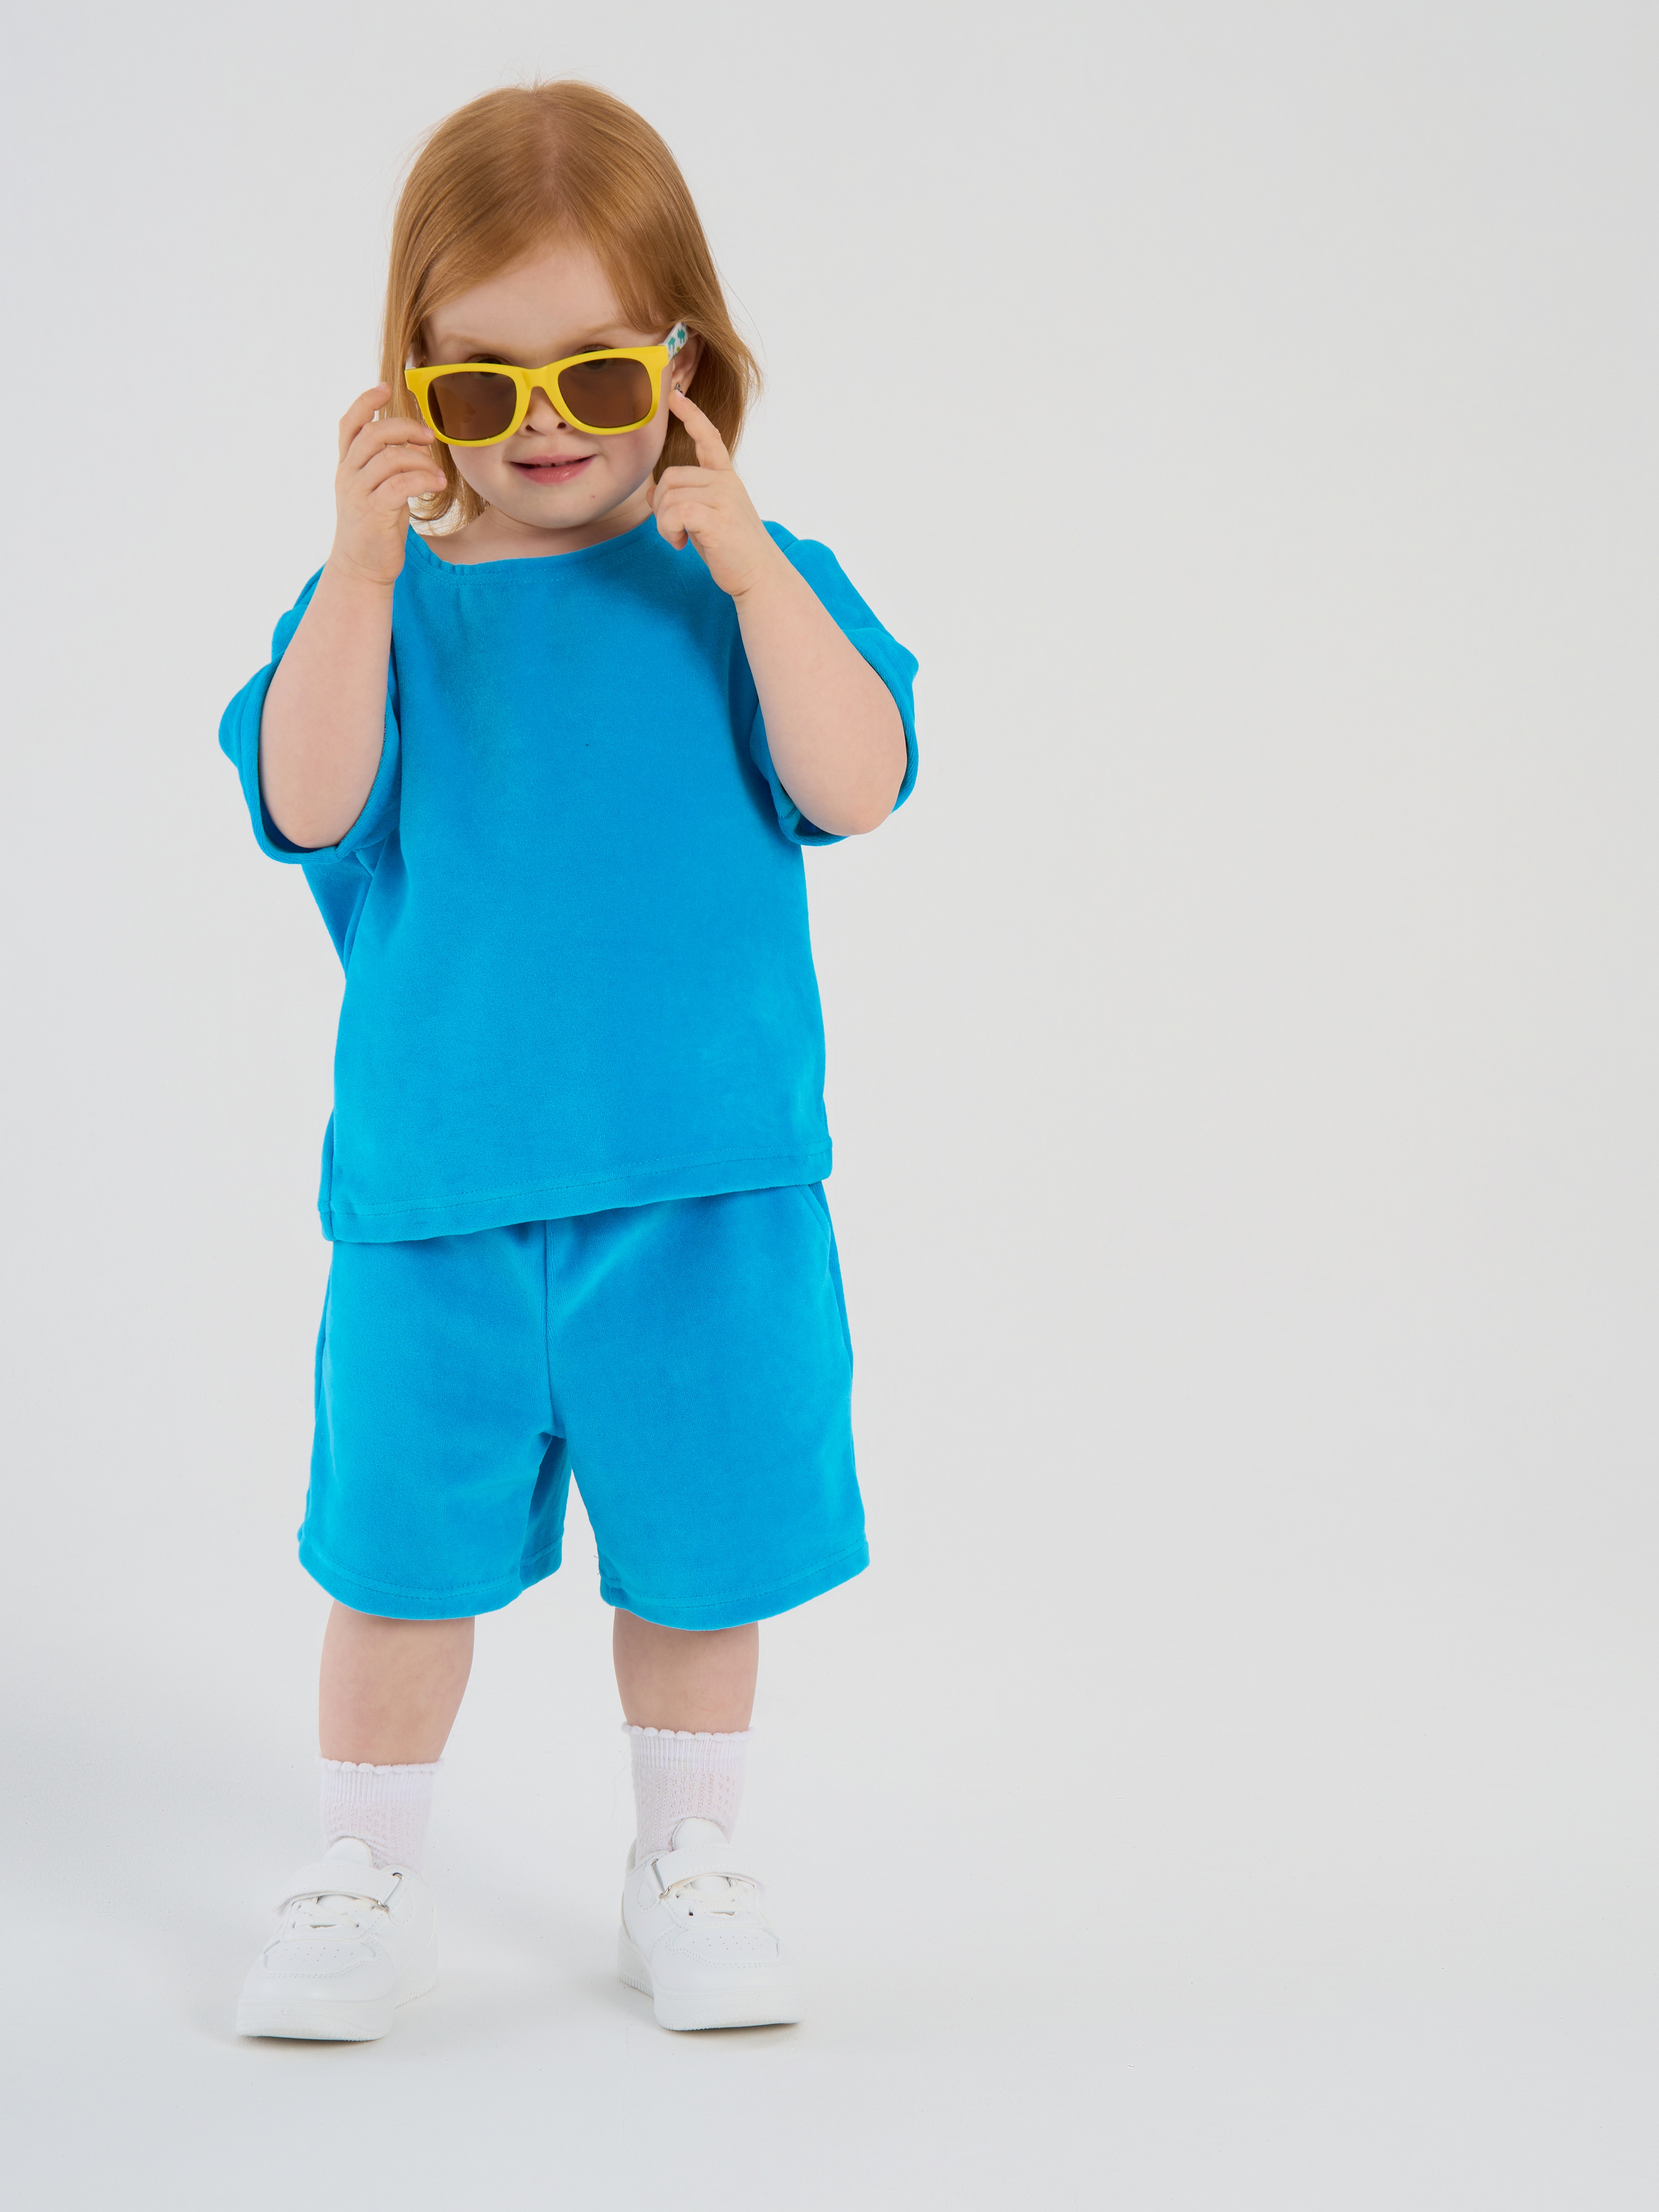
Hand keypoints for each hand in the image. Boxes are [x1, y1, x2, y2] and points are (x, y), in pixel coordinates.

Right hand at [328, 385, 448, 587]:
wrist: (362, 567)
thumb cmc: (376, 526)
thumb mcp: (380, 489)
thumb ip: (390, 463)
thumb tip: (417, 438)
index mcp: (347, 465)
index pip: (349, 424)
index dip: (365, 402)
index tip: (385, 387)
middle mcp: (347, 475)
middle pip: (373, 434)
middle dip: (405, 428)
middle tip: (430, 437)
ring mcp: (358, 493)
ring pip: (389, 457)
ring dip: (420, 460)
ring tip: (438, 474)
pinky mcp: (374, 512)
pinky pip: (400, 484)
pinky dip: (422, 479)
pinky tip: (436, 484)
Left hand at [651, 390, 786, 599]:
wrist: (760, 577)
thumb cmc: (733, 552)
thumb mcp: (708, 518)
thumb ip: (688, 499)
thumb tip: (654, 491)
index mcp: (726, 479)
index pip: (709, 438)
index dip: (691, 415)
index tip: (675, 395)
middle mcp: (726, 482)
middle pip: (671, 476)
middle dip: (662, 505)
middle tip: (674, 529)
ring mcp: (723, 498)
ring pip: (669, 495)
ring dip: (664, 523)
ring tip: (680, 539)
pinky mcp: (717, 517)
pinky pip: (674, 511)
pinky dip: (669, 530)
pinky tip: (681, 543)